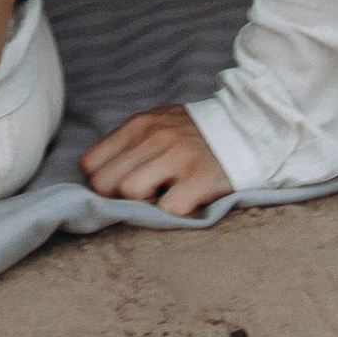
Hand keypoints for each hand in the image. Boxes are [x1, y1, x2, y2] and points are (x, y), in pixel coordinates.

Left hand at [80, 102, 229, 212]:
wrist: (246, 127)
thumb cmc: (193, 134)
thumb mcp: (156, 125)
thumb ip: (128, 146)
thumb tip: (95, 176)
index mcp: (139, 124)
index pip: (91, 164)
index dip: (102, 181)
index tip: (118, 186)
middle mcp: (155, 137)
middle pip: (106, 182)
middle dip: (118, 196)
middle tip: (141, 195)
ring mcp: (178, 158)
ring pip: (131, 192)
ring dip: (144, 202)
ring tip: (163, 195)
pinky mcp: (200, 180)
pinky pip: (169, 209)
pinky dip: (174, 212)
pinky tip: (185, 200)